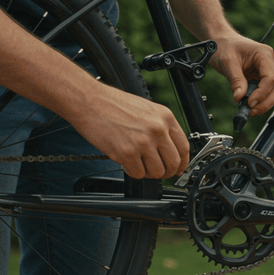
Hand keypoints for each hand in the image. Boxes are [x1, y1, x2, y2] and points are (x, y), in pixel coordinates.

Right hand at [71, 84, 189, 179]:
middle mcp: (157, 129)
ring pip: (157, 172)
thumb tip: (170, 149)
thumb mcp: (147, 109)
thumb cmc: (113, 104)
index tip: (178, 168)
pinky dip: (133, 172)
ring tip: (139, 164)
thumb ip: (161, 128)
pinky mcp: (127, 153)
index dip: (182, 163)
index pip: (184, 148)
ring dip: (148, 173)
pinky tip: (127, 162)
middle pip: (173, 163)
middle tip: (158, 172)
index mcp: (165, 117)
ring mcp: (143, 142)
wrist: (90, 100)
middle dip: (167, 172)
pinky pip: (138, 174)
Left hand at [209, 34, 273, 115]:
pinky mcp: (265, 78)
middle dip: (266, 102)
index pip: (270, 78)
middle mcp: (271, 62)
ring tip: (249, 110)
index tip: (249, 103)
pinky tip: (251, 105)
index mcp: (264, 54)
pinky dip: (262, 101)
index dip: (262, 94)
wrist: (223, 42)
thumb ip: (235, 79)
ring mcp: (270, 70)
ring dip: (265, 104)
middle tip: (250, 111)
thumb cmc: (225, 46)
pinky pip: (269, 92)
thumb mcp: (227, 62)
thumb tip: (240, 98)